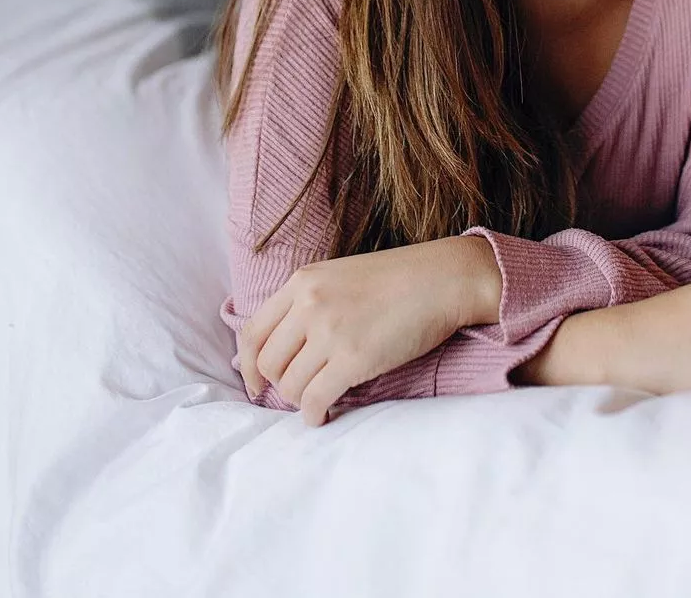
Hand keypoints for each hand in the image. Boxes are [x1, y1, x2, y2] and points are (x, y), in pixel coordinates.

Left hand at [236, 235, 500, 426]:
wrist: (443, 279)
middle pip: (268, 362)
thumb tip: (286, 347)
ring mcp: (330, 330)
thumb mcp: (341, 276)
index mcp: (303, 281)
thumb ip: (310, 302)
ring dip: (300, 400)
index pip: (252, 332)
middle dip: (279, 385)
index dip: (247, 366)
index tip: (256, 383)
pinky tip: (325, 415)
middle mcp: (309, 304)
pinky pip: (315, 399)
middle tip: (299, 391)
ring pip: (290, 385)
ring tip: (318, 400)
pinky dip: (315, 414)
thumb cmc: (399, 279)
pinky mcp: (353, 358)